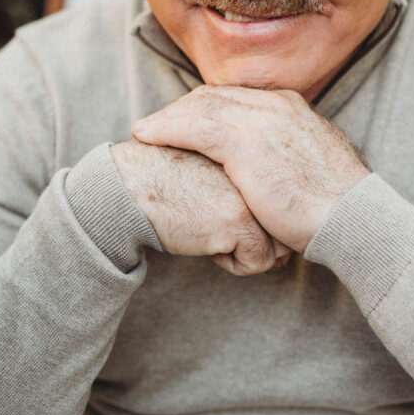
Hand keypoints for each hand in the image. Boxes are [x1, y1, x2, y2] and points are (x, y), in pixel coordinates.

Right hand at [110, 137, 290, 275]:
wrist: (128, 187)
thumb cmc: (166, 184)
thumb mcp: (215, 176)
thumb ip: (246, 190)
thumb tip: (281, 243)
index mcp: (256, 151)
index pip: (282, 196)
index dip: (264, 217)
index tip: (233, 219)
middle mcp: (261, 169)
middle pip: (285, 222)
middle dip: (261, 237)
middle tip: (221, 227)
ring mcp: (253, 193)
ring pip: (279, 244)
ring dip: (246, 250)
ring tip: (211, 231)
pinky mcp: (240, 220)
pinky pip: (257, 262)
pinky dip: (230, 263)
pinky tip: (203, 241)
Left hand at [131, 86, 369, 252]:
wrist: (352, 218)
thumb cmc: (337, 206)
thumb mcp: (313, 168)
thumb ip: (290, 156)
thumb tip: (278, 171)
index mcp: (292, 106)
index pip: (236, 97)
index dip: (205, 108)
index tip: (184, 121)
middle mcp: (275, 104)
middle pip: (213, 97)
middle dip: (181, 109)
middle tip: (156, 126)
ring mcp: (259, 121)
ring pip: (199, 107)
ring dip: (167, 117)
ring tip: (144, 131)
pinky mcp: (244, 145)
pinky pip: (193, 127)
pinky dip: (166, 128)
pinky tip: (147, 136)